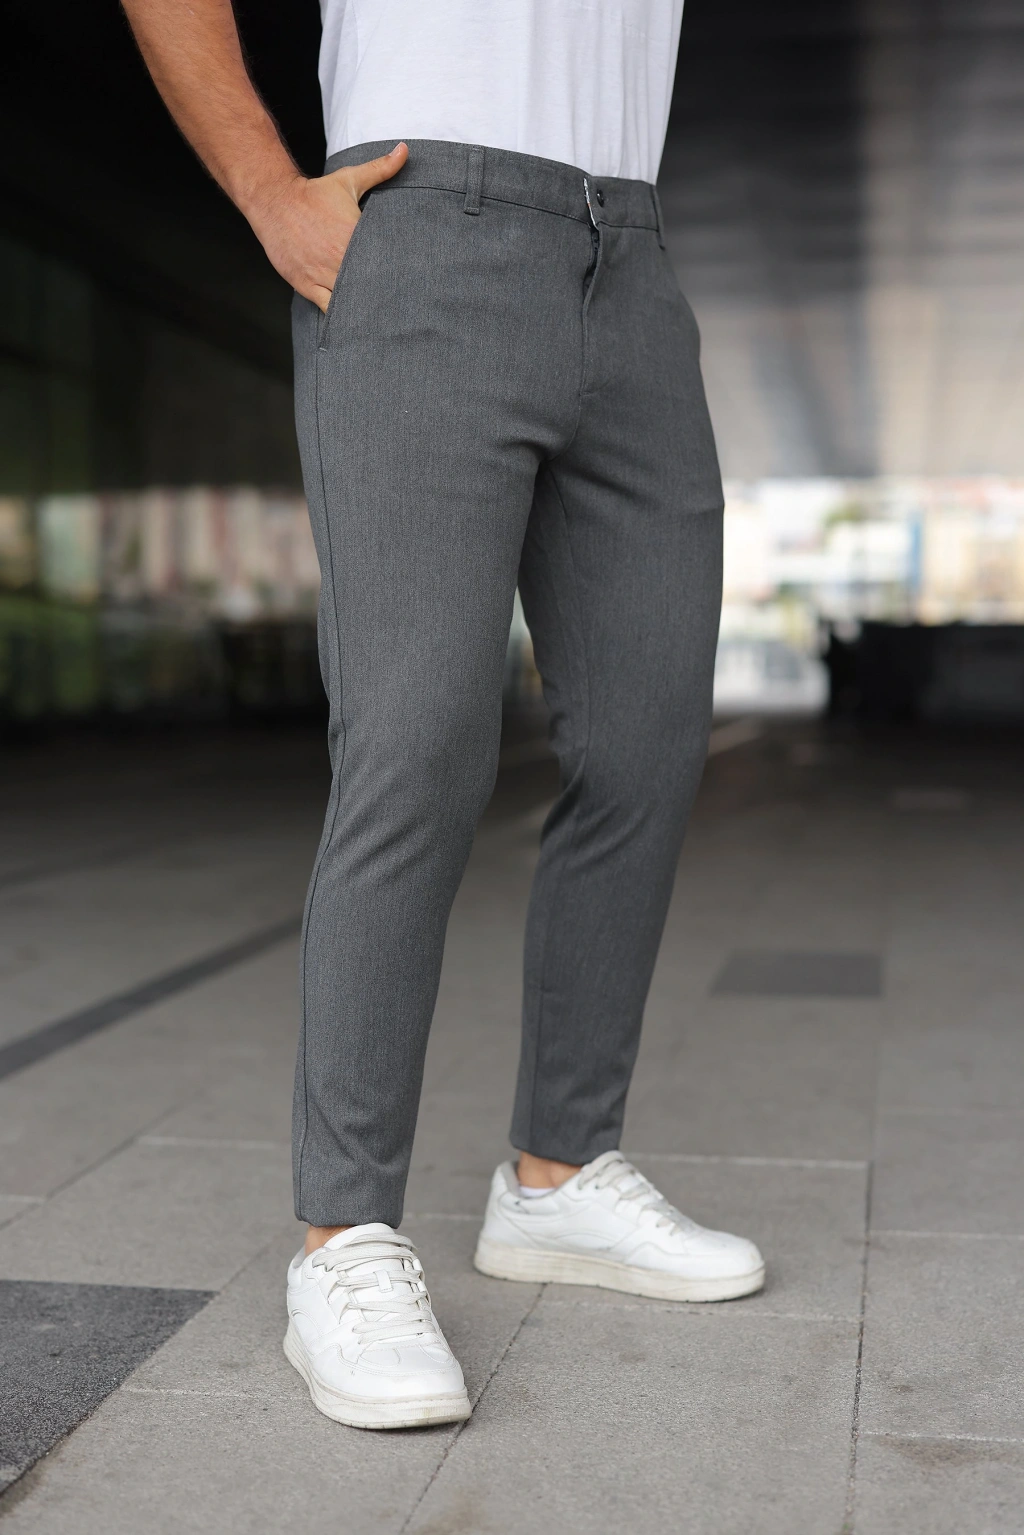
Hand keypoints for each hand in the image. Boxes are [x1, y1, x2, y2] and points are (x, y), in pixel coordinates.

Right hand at [247, 142, 408, 311]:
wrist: (274, 201)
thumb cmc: (313, 193)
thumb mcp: (348, 179)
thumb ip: (380, 169)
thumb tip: (405, 150)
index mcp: (354, 236)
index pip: (385, 263)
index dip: (398, 275)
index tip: (410, 281)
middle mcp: (339, 260)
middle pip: (370, 287)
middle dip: (384, 296)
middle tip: (401, 305)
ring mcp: (322, 275)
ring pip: (350, 303)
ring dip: (364, 309)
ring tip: (380, 316)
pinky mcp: (306, 286)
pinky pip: (330, 310)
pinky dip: (342, 316)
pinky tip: (355, 321)